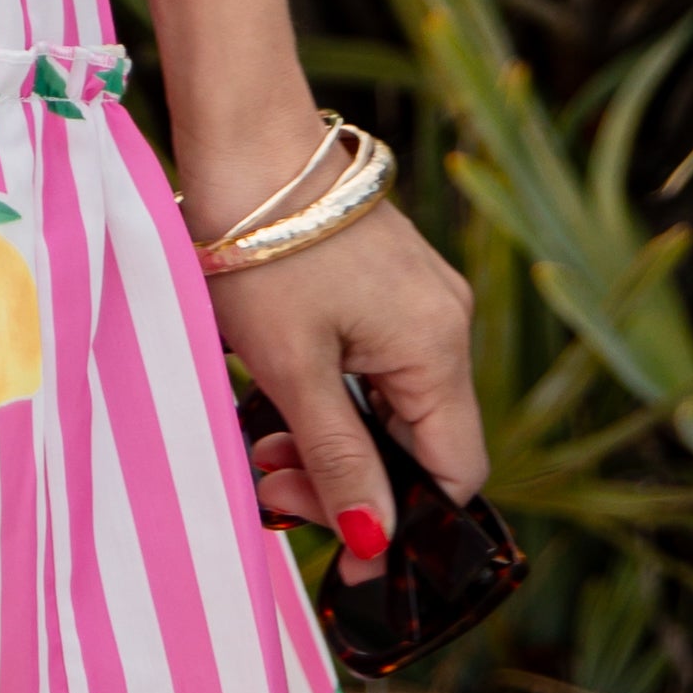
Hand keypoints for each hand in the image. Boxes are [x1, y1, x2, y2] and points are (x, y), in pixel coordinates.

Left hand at [205, 196, 484, 549]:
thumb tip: (376, 543)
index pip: (451, 473)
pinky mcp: (383, 281)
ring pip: (390, 405)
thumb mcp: (291, 366)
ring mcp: (416, 298)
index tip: (344, 556)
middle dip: (350, 480)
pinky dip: (331, 395)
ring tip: (263, 450)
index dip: (402, 524)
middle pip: (419, 443)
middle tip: (273, 486)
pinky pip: (373, 365)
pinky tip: (278, 403)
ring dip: (331, 439)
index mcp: (437, 347)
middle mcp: (444, 323)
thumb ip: (338, 456)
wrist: (241, 136)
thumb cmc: (261, 248)